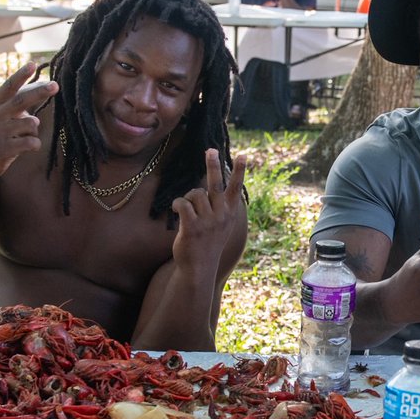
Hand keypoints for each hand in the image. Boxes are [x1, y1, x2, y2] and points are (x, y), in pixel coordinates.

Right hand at [0, 63, 57, 181]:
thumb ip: (10, 108)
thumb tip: (35, 98)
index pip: (8, 87)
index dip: (21, 75)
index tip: (33, 64)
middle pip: (21, 101)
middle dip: (39, 92)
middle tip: (55, 85)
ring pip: (30, 124)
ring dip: (34, 129)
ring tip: (24, 135)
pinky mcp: (4, 149)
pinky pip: (31, 142)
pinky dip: (35, 144)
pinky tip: (29, 146)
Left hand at [170, 149, 245, 272]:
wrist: (199, 268)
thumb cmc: (208, 244)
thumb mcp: (220, 226)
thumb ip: (219, 208)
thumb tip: (207, 188)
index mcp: (229, 213)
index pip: (235, 188)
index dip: (239, 171)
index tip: (243, 155)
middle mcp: (221, 215)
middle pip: (215, 184)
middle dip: (213, 165)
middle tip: (210, 150)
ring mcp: (208, 221)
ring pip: (195, 194)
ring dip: (187, 198)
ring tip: (187, 210)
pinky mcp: (192, 226)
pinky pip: (182, 203)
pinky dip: (177, 204)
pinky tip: (176, 211)